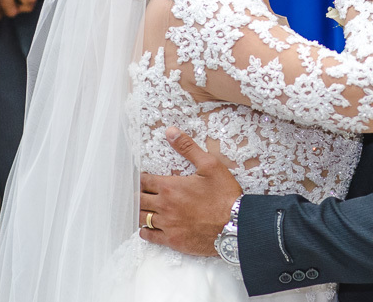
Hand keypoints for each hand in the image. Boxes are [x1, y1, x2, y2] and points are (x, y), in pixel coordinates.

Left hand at [139, 128, 241, 257]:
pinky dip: (144, 231)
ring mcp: (167, 225)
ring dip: (139, 211)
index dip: (140, 178)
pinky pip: (149, 236)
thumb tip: (170, 131)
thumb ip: (188, 147)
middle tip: (138, 192)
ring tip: (140, 208)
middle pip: (139, 199)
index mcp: (170, 187)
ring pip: (142, 218)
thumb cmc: (224, 195)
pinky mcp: (173, 240)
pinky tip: (146, 227)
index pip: (144, 181)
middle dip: (137, 194)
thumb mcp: (210, 165)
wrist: (236, 226)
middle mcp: (164, 206)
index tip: (140, 177)